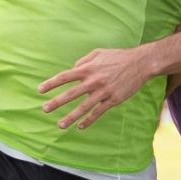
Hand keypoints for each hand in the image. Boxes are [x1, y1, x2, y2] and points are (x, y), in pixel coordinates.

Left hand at [38, 47, 152, 129]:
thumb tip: (72, 69)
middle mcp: (93, 81)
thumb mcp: (99, 53)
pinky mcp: (113, 100)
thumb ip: (83, 61)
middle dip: (56, 102)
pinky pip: (98, 112)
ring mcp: (103, 92)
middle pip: (70, 94)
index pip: (65, 77)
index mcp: (88, 68)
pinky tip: (81, 126)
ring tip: (60, 125)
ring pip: (83, 107)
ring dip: (71, 117)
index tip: (40, 90)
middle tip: (45, 109)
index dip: (51, 84)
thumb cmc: (118, 56)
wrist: (140, 63)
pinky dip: (89, 120)